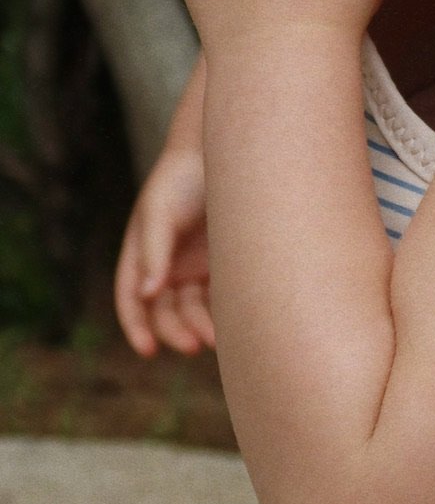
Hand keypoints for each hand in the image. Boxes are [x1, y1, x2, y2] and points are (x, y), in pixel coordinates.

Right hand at [114, 147, 213, 356]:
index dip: (136, 326)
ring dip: (202, 327)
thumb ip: (153, 251)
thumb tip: (148, 294)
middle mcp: (168, 266)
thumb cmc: (184, 178)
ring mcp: (198, 267)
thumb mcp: (160, 210)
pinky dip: (224, 314)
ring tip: (219, 338)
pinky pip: (222, 299)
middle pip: (165, 312)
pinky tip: (236, 324)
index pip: (131, 298)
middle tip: (195, 344)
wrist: (228, 153)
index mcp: (142, 254)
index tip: (148, 350)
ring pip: (195, 311)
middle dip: (175, 331)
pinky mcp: (228, 266)